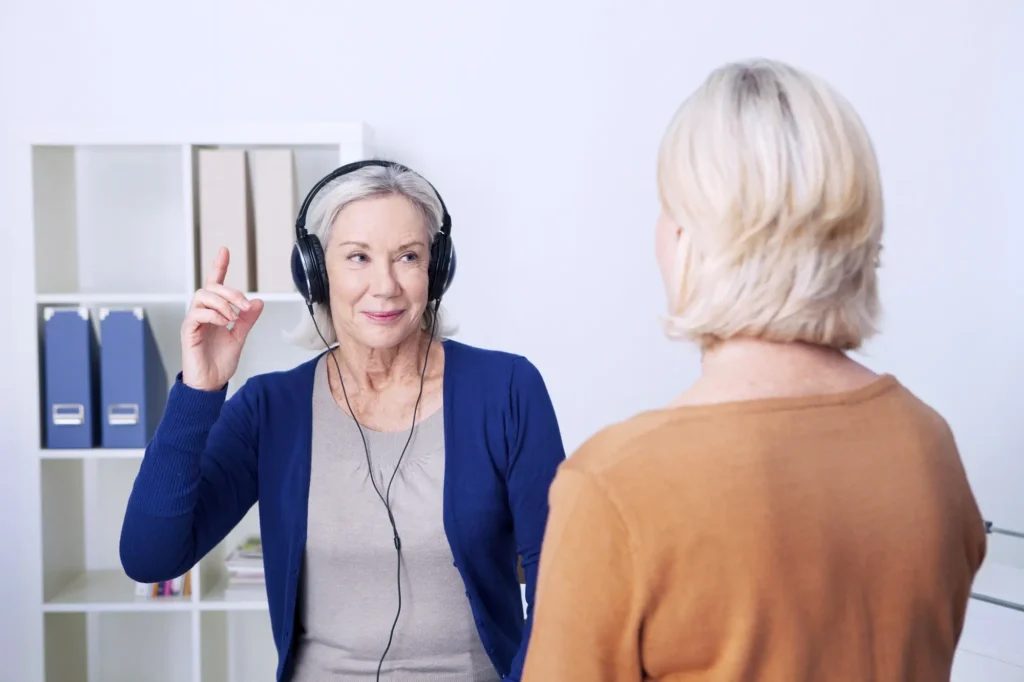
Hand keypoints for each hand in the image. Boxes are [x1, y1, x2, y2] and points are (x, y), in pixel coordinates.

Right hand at [180, 247, 263, 390]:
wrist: (210, 383)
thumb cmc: (220, 362)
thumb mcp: (239, 337)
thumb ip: (247, 319)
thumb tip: (257, 302)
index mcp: (214, 312)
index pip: (214, 284)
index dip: (219, 266)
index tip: (224, 250)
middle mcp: (202, 313)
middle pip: (210, 287)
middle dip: (230, 291)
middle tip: (244, 305)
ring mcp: (193, 321)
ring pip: (202, 296)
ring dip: (222, 302)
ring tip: (234, 316)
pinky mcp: (188, 331)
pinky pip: (197, 314)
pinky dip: (213, 315)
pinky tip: (224, 322)